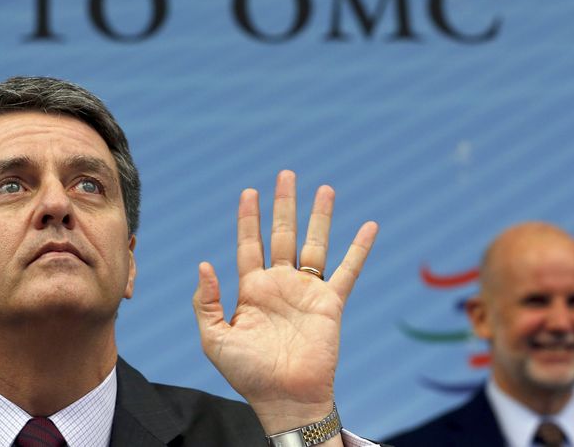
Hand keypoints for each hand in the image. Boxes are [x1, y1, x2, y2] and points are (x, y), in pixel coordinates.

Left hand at [192, 170, 377, 434]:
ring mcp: (306, 292)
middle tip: (286, 174)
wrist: (284, 399)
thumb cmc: (247, 374)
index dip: (248, 218)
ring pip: (315, 244)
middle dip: (283, 205)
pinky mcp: (330, 303)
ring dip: (320, 217)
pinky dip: (359, 249)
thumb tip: (205, 263)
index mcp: (252, 289)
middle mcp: (280, 284)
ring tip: (324, 189)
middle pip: (282, 234)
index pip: (249, 244)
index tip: (248, 192)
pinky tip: (369, 227)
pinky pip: (348, 270)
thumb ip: (206, 301)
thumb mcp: (214, 338)